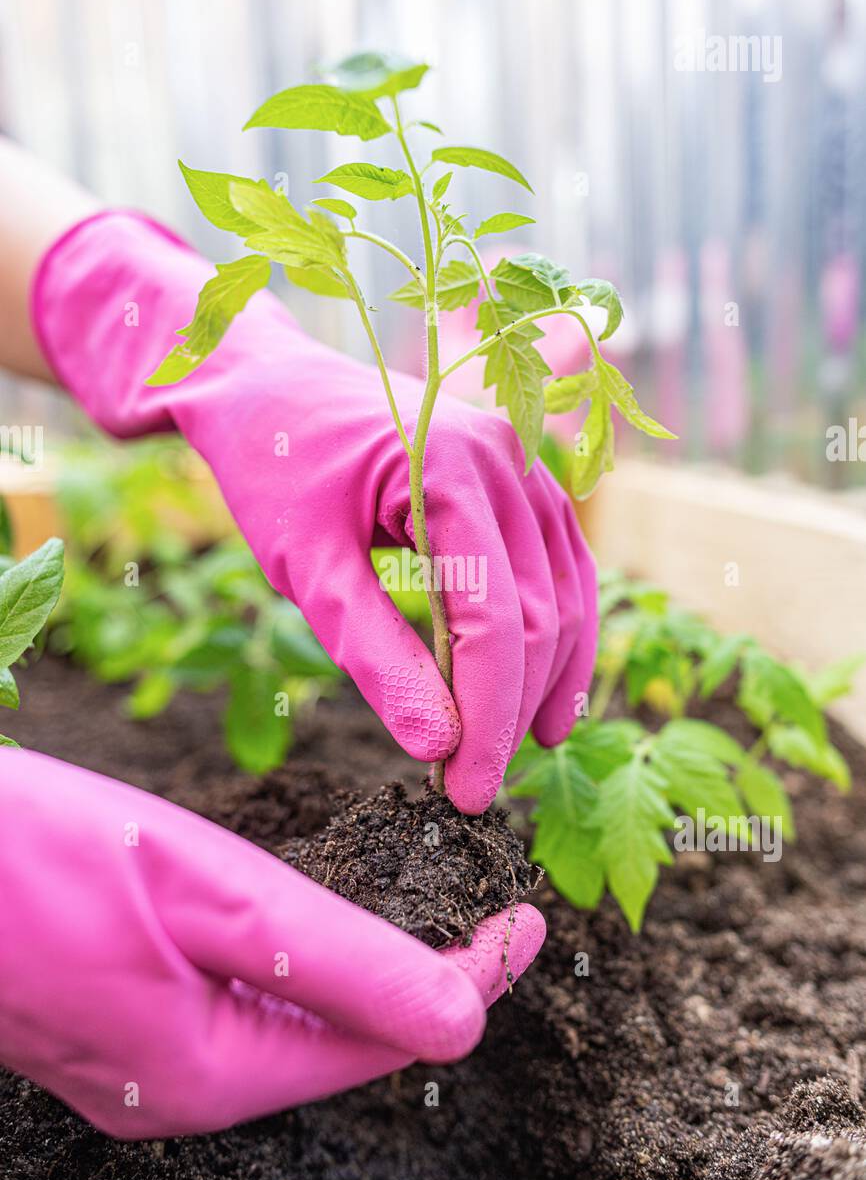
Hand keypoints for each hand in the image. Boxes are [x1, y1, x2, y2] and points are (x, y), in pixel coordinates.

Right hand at [0, 749, 544, 1138]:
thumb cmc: (37, 856)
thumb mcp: (210, 895)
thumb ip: (341, 961)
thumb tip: (463, 1017)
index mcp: (215, 1073)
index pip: (389, 1041)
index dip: (472, 980)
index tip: (529, 918)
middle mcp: (183, 1093)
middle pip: (344, 1043)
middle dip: (422, 978)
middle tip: (483, 907)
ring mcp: (140, 1068)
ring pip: (290, 1027)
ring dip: (360, 971)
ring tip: (420, 908)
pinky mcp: (112, 1028)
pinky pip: (233, 1010)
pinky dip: (289, 968)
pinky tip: (304, 925)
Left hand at [33, 212, 597, 811]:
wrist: (265, 386)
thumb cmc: (273, 469)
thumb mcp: (307, 568)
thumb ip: (373, 651)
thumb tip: (437, 745)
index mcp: (452, 468)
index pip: (497, 620)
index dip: (489, 717)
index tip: (465, 793)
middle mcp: (507, 457)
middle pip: (540, 614)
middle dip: (512, 711)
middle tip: (472, 789)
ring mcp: (522, 462)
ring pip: (565, 595)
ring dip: (544, 680)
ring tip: (514, 754)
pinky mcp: (519, 479)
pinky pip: (558, 567)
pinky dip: (552, 634)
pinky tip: (540, 692)